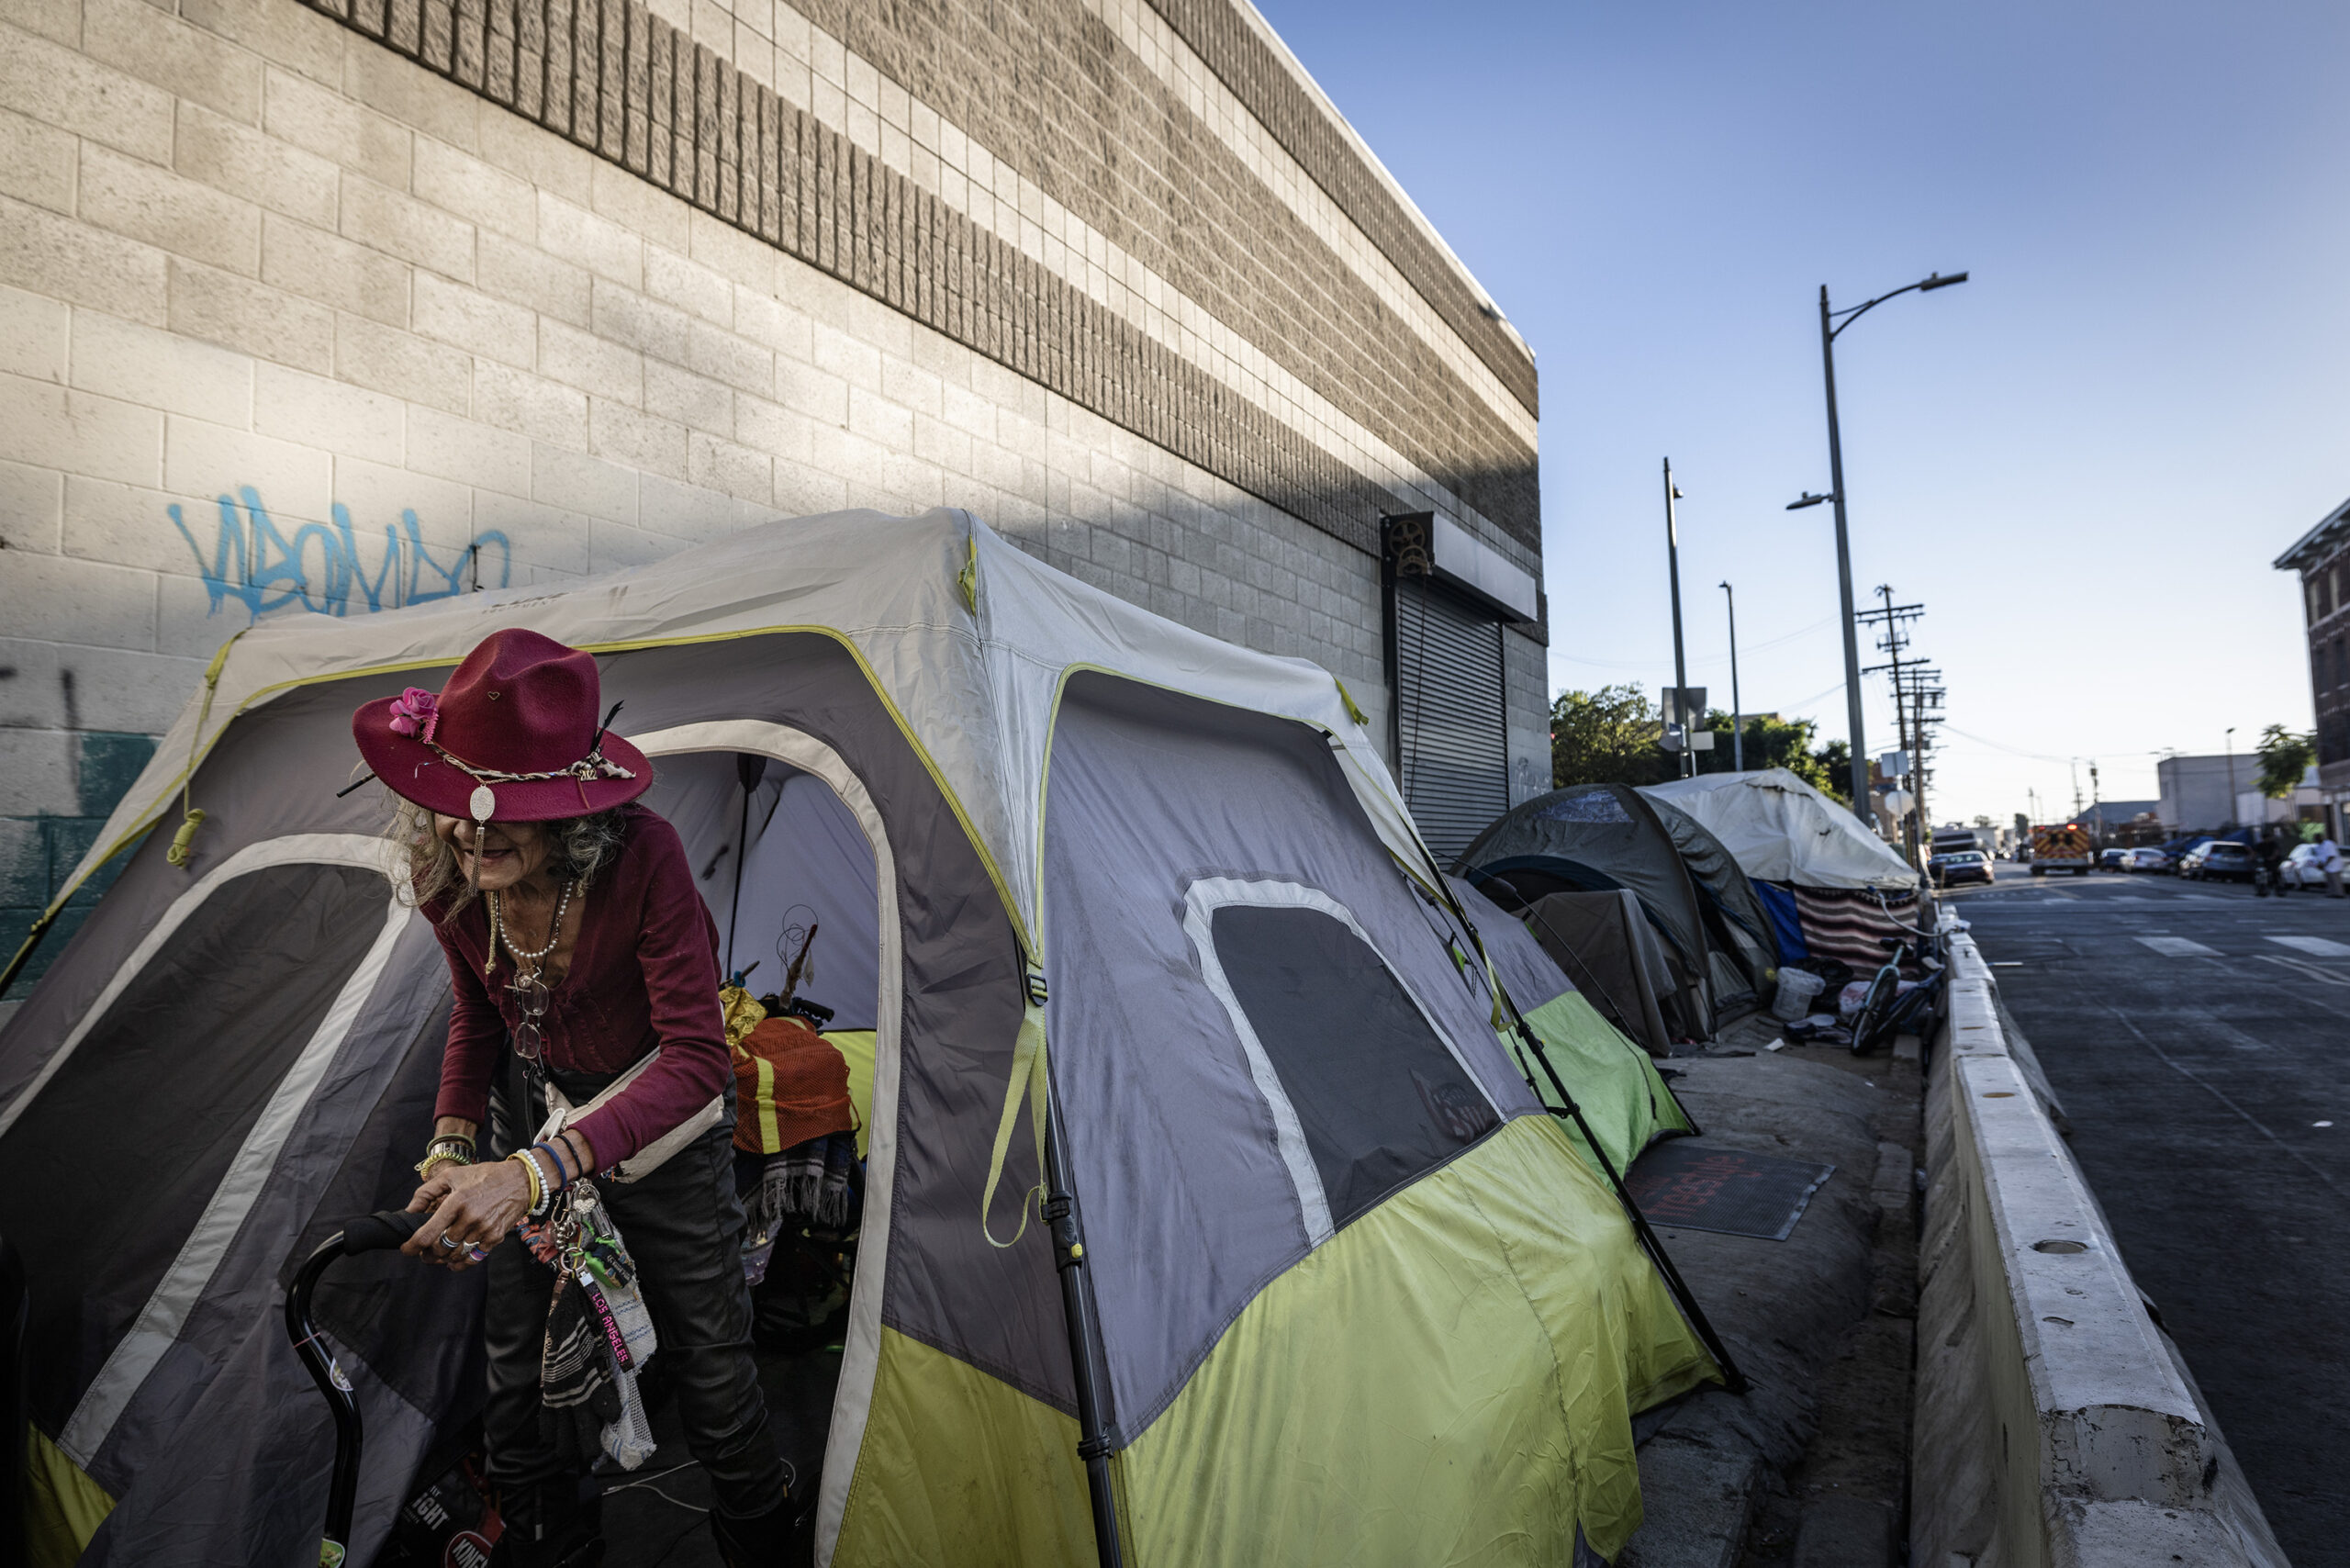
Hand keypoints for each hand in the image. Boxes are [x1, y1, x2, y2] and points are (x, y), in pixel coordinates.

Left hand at [403, 1158, 533, 1270]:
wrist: (521, 1180)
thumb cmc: (485, 1175)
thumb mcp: (453, 1175)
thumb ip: (427, 1192)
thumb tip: (409, 1211)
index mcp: (456, 1201)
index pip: (427, 1234)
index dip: (412, 1246)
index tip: (406, 1249)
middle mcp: (470, 1218)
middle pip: (440, 1248)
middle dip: (428, 1254)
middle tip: (424, 1252)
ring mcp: (484, 1229)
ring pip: (456, 1255)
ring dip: (444, 1258)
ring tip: (439, 1255)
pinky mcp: (495, 1237)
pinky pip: (474, 1258)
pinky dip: (461, 1263)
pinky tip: (454, 1262)